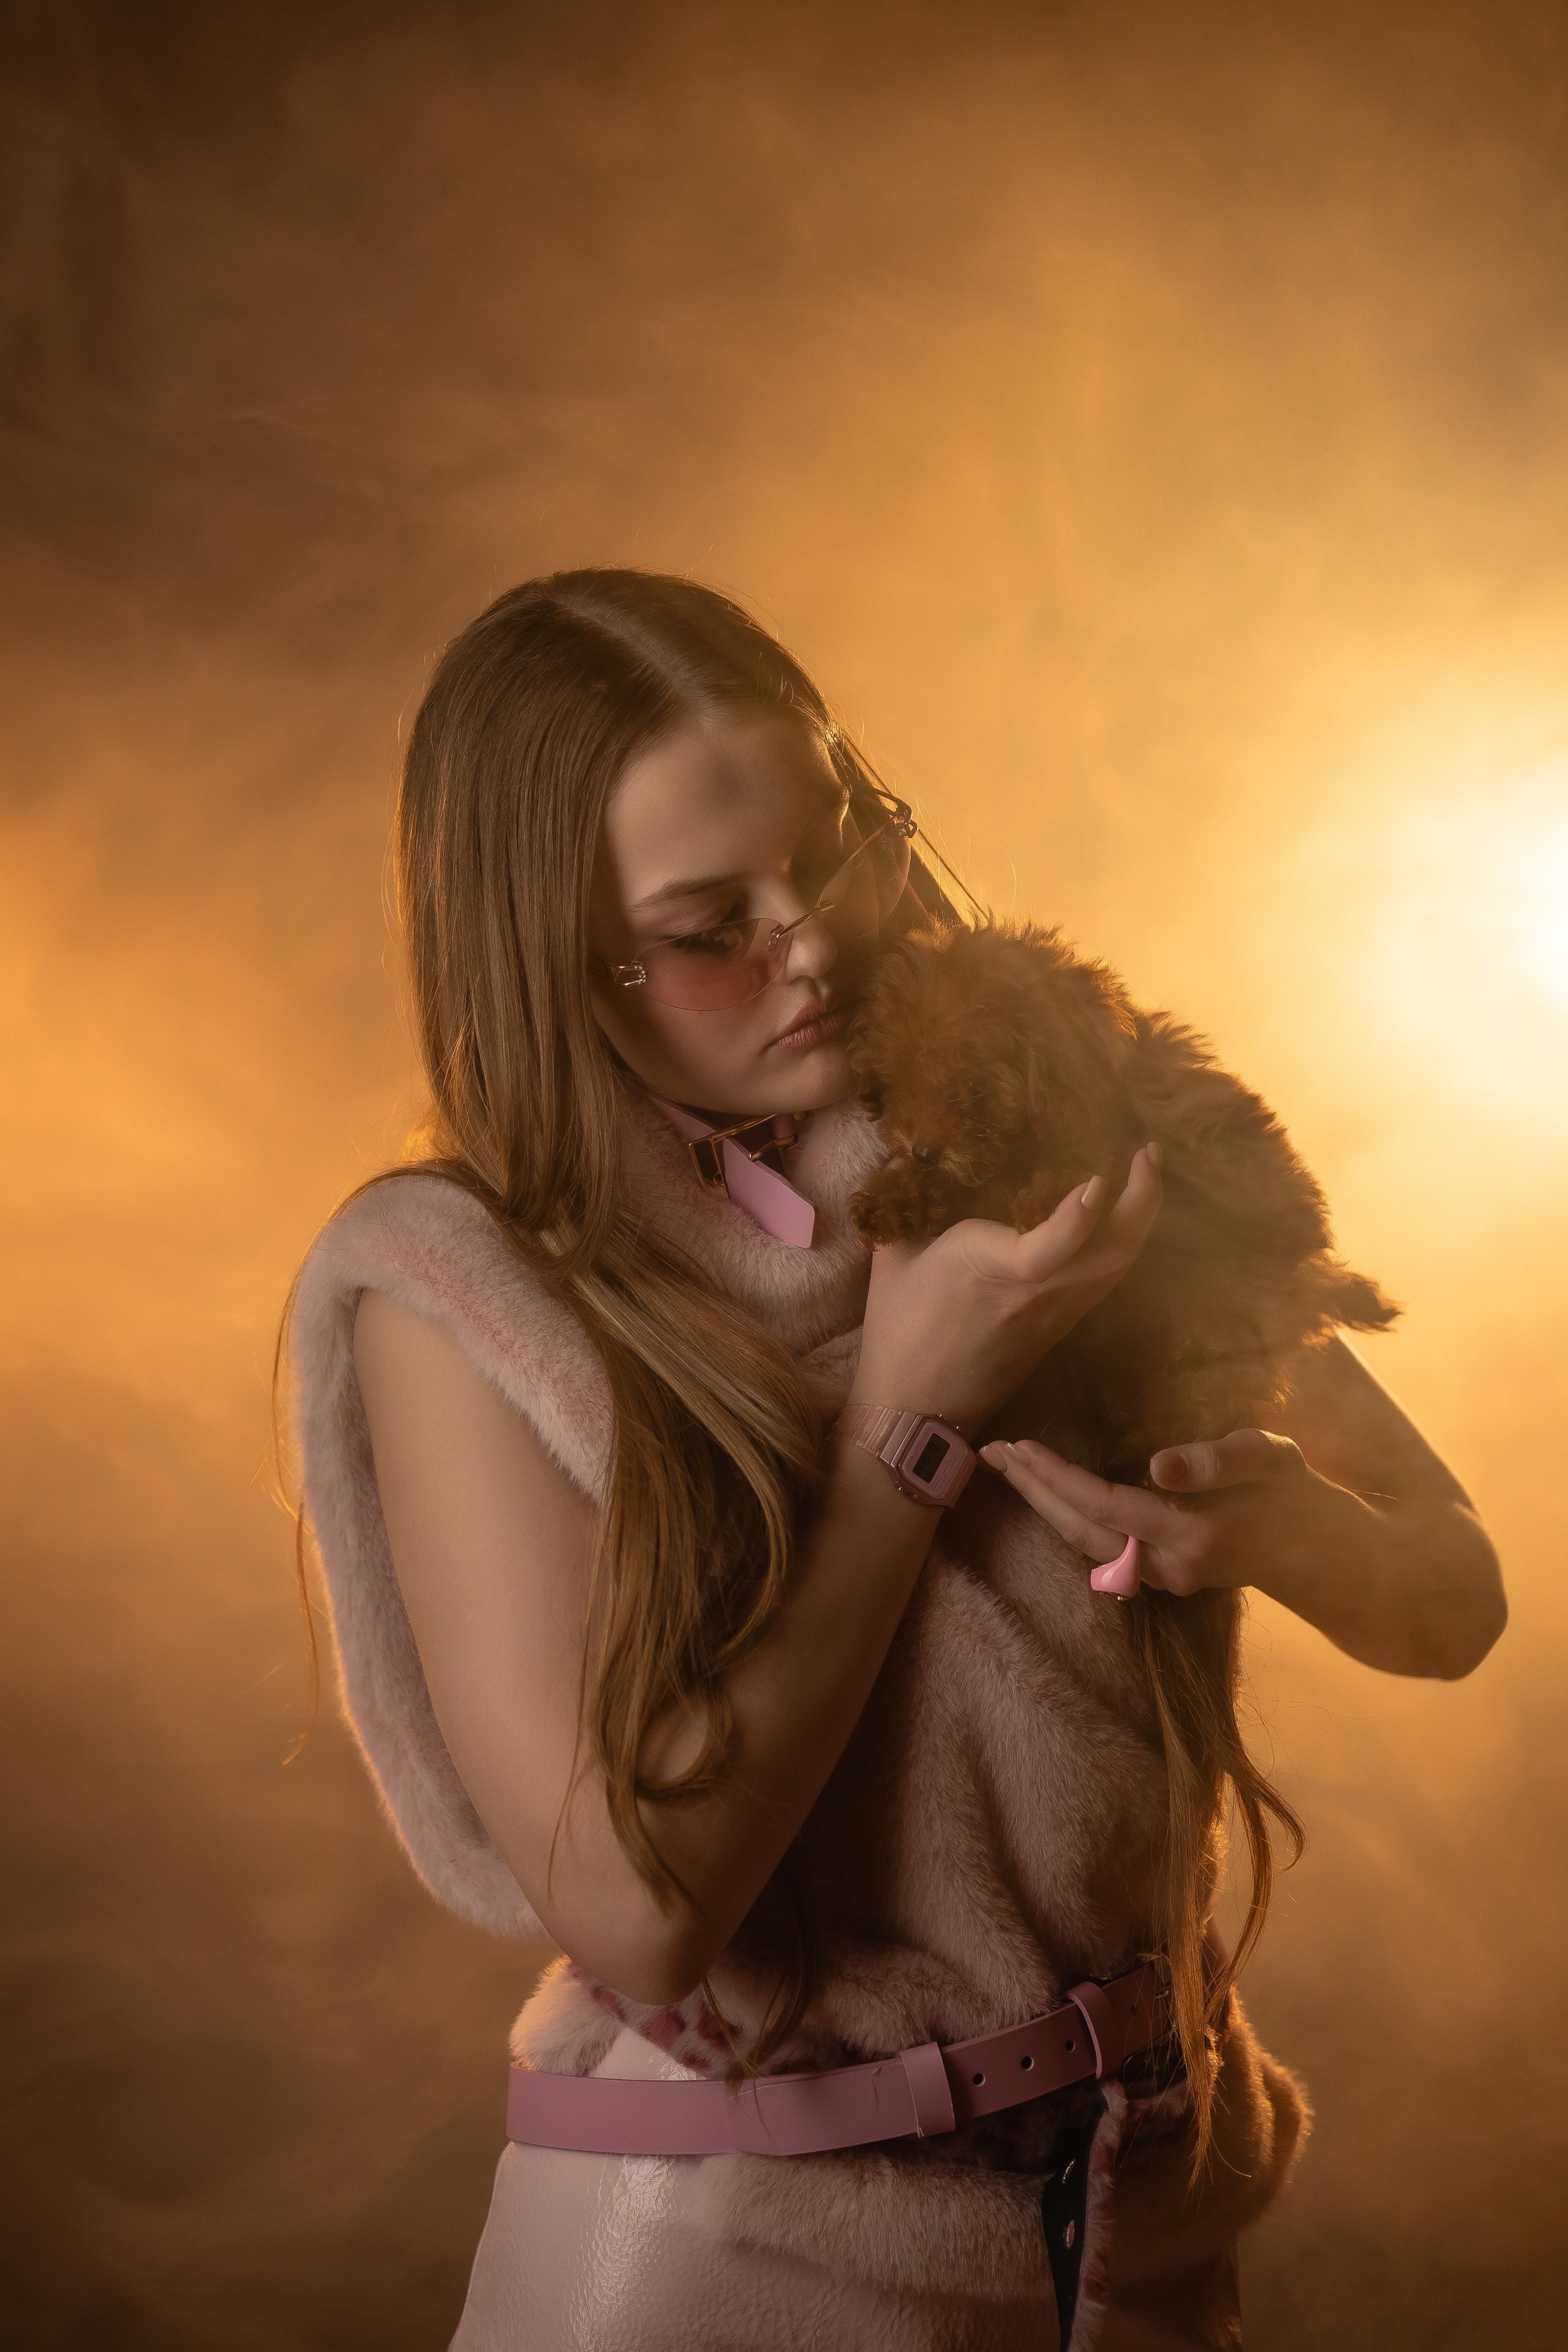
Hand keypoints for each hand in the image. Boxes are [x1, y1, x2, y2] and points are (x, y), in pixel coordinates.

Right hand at [850, 1145, 1162, 1437]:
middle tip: (1149, 1153)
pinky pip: (1104, 1281)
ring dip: (1139, 1220)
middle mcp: (1034, 1293)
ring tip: (1145, 1175)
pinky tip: (1120, 1219)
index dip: (1076, 1219)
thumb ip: (899, 1202)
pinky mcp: (1059, 1327)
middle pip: (1110, 1254)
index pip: (1046, 1251)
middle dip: (1141, 1200)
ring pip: (1117, 1268)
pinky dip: (1121, 1244)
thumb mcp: (891, 1260)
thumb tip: (895, 1156)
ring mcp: (1055, 1313)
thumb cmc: (898, 1332)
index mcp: (987, 1270)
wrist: (918, 1409)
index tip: (1099, 1181)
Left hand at [978, 1427, 1326, 1596]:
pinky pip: (1101, 1550)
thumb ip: (1217, 1461)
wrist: (1326, 1555)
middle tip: (988, 1450)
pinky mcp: (1163, 1579)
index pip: (1106, 1505)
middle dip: (1032, 1491)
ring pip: (1085, 1545)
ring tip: (1005, 1465)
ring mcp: (1165, 1580)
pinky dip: (1066, 1519)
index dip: (1058, 1477)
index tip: (1019, 1446)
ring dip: (1042, 1505)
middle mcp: (1170, 1566)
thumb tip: (1157, 1465)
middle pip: (1081, 1531)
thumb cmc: (1298, 1494)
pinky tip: (1044, 1493)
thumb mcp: (1271, 1460)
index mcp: (1193, 1534)